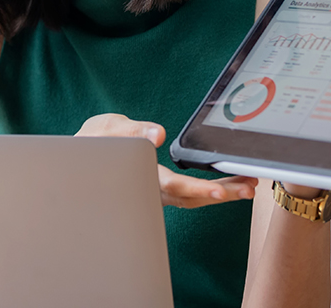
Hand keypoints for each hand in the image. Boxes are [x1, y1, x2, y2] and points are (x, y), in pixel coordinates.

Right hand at [75, 113, 257, 207]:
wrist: (82, 158)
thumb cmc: (93, 144)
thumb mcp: (108, 130)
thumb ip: (132, 130)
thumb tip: (156, 133)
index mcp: (141, 175)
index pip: (174, 186)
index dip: (199, 189)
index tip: (221, 191)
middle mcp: (151, 190)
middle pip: (191, 197)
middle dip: (222, 194)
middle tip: (248, 188)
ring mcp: (157, 193)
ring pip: (193, 199)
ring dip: (221, 194)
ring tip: (247, 186)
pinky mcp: (161, 190)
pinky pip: (189, 195)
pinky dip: (211, 191)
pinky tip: (227, 185)